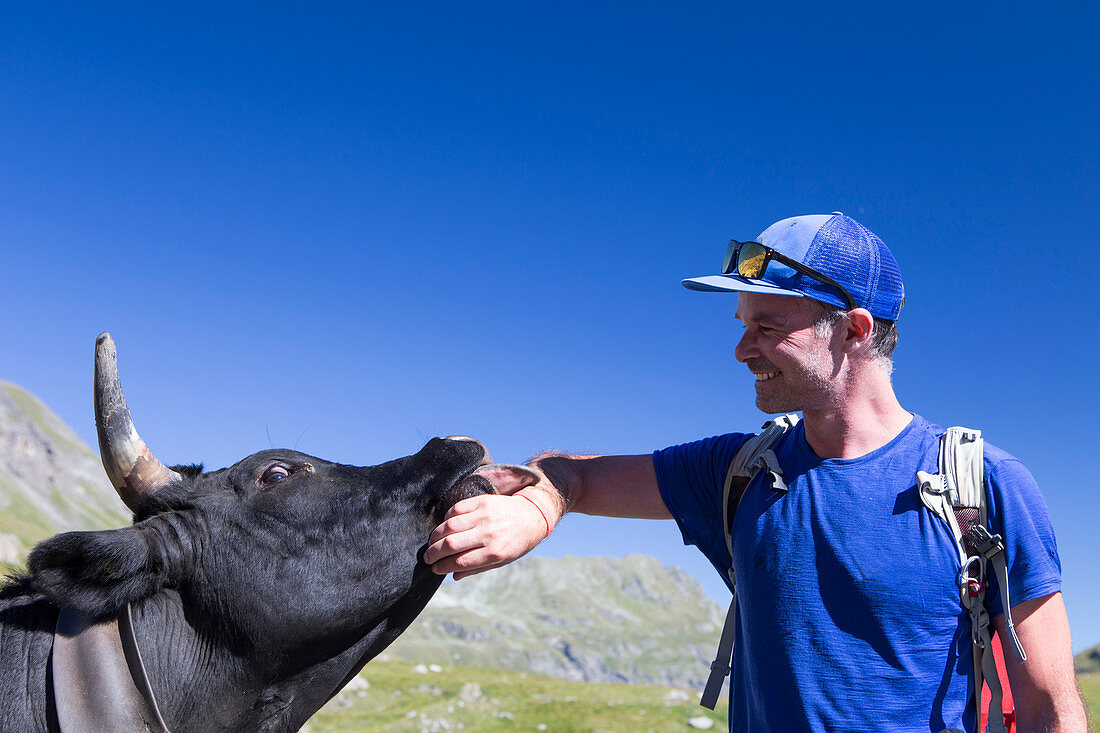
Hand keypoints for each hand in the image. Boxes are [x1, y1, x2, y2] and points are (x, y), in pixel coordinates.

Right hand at [424, 491, 551, 578]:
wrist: (532, 515)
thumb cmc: (516, 542)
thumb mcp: (502, 561)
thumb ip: (476, 568)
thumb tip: (452, 575)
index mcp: (494, 552)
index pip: (460, 562)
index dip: (442, 566)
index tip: (434, 568)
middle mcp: (489, 533)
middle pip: (451, 544)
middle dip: (433, 553)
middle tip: (427, 557)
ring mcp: (485, 515)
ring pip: (449, 526)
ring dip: (435, 536)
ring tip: (432, 543)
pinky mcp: (482, 501)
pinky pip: (456, 509)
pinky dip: (446, 518)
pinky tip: (444, 526)